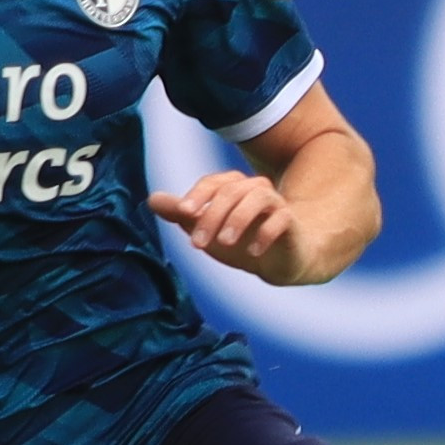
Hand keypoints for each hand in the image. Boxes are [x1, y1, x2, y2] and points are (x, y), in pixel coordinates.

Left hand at [150, 171, 306, 282]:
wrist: (279, 262)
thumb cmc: (241, 241)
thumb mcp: (207, 229)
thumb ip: (181, 215)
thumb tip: (152, 199)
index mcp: (233, 187)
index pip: (213, 183)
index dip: (198, 195)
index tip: (183, 213)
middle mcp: (255, 189)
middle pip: (231, 191)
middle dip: (211, 216)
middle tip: (198, 245)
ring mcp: (276, 203)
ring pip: (258, 198)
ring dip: (238, 219)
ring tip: (225, 243)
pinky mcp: (291, 222)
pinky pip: (281, 219)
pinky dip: (265, 233)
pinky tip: (253, 252)